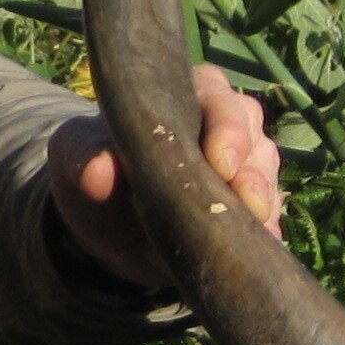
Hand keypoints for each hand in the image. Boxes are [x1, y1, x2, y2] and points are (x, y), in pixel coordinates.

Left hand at [48, 65, 282, 287]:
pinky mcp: (250, 208)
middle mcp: (224, 126)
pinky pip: (269, 217)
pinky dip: (266, 232)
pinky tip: (261, 249)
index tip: (222, 163)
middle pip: (254, 139)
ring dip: (264, 204)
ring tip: (256, 230)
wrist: (104, 222)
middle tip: (247, 202)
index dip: (227, 128)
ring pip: (267, 178)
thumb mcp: (75, 157)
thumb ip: (86, 157)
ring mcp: (244, 167)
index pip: (218, 97)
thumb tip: (99, 169)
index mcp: (186, 95)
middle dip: (254, 173)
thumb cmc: (92, 167)